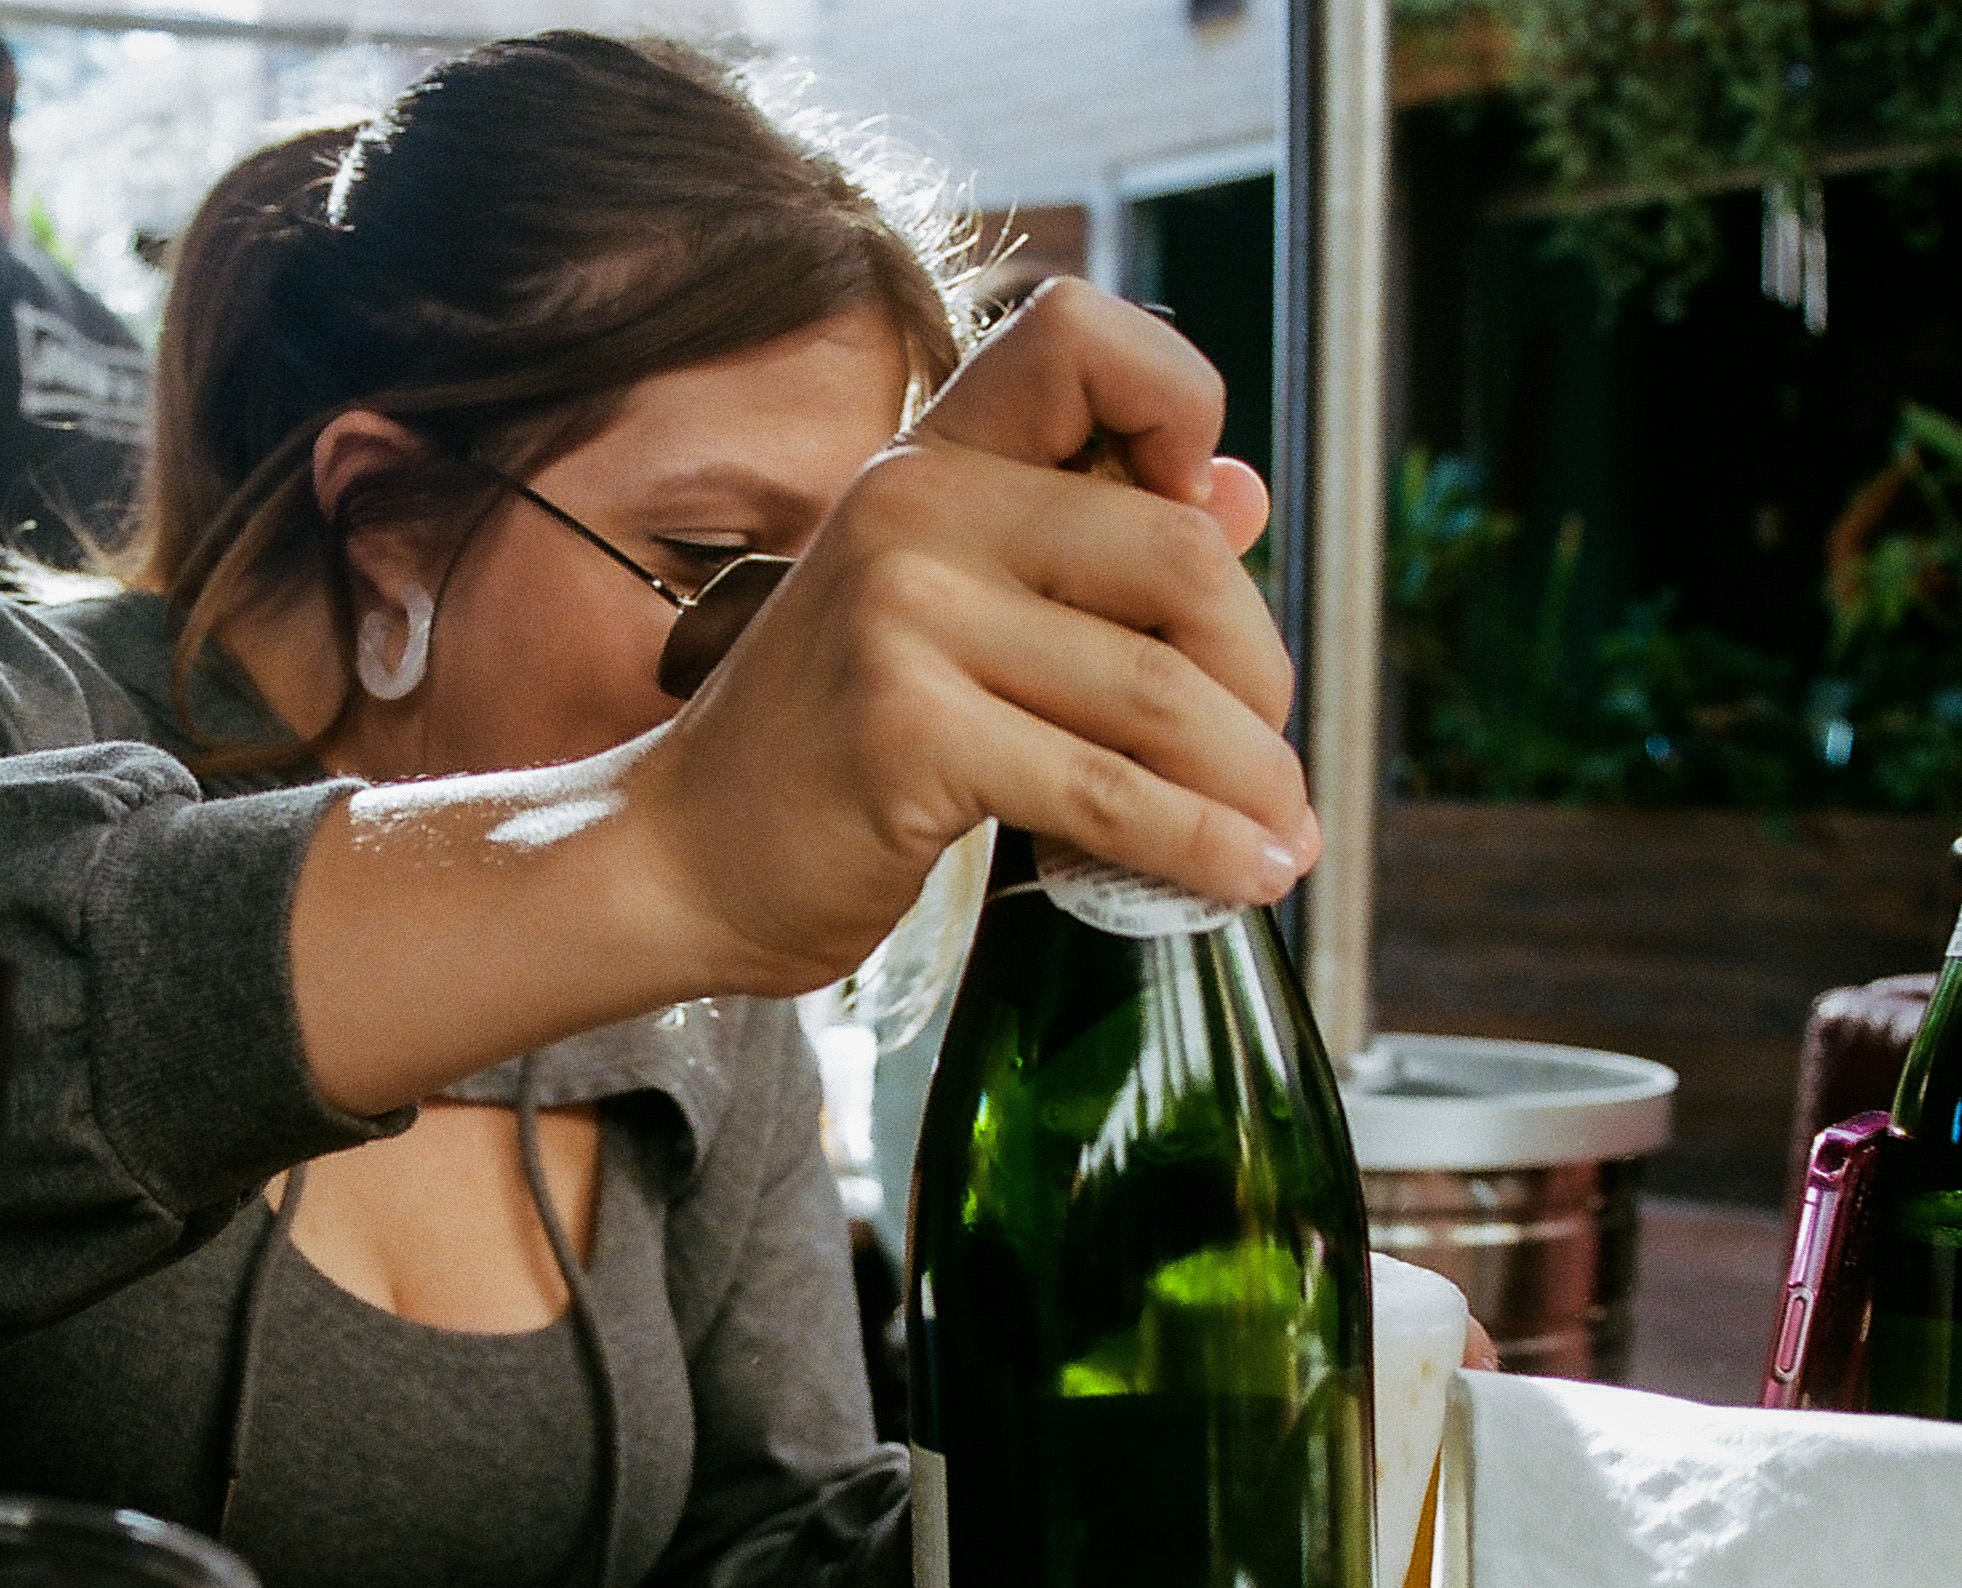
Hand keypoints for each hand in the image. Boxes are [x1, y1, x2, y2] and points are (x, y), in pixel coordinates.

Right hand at [631, 280, 1314, 997]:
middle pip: (1178, 554)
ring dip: (1251, 783)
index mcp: (927, 461)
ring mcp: (904, 617)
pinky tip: (1236, 877)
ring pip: (1159, 692)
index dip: (1179, 404)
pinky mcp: (908, 732)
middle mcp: (914, 510)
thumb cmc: (824, 750)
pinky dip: (1200, 847)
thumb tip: (1242, 493)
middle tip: (1266, 756)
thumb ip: (1082, 549)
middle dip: (1258, 671)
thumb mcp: (942, 615)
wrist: (681, 861)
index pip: (1078, 336)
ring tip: (1281, 842)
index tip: (1204, 524)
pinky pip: (1109, 791)